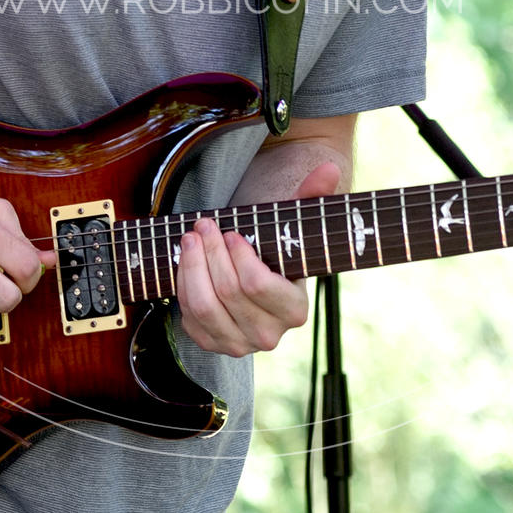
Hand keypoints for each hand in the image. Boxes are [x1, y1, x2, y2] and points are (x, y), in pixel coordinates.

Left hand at [177, 161, 338, 356]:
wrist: (254, 283)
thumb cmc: (274, 250)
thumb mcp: (292, 226)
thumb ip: (312, 197)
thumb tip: (330, 169)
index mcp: (295, 311)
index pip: (257, 285)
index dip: (238, 256)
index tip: (232, 232)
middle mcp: (268, 335)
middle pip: (228, 291)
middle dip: (211, 252)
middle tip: (204, 224)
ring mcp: (238, 344)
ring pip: (204, 306)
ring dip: (192, 266)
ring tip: (190, 238)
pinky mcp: (211, 343)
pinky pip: (189, 315)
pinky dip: (183, 284)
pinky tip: (188, 262)